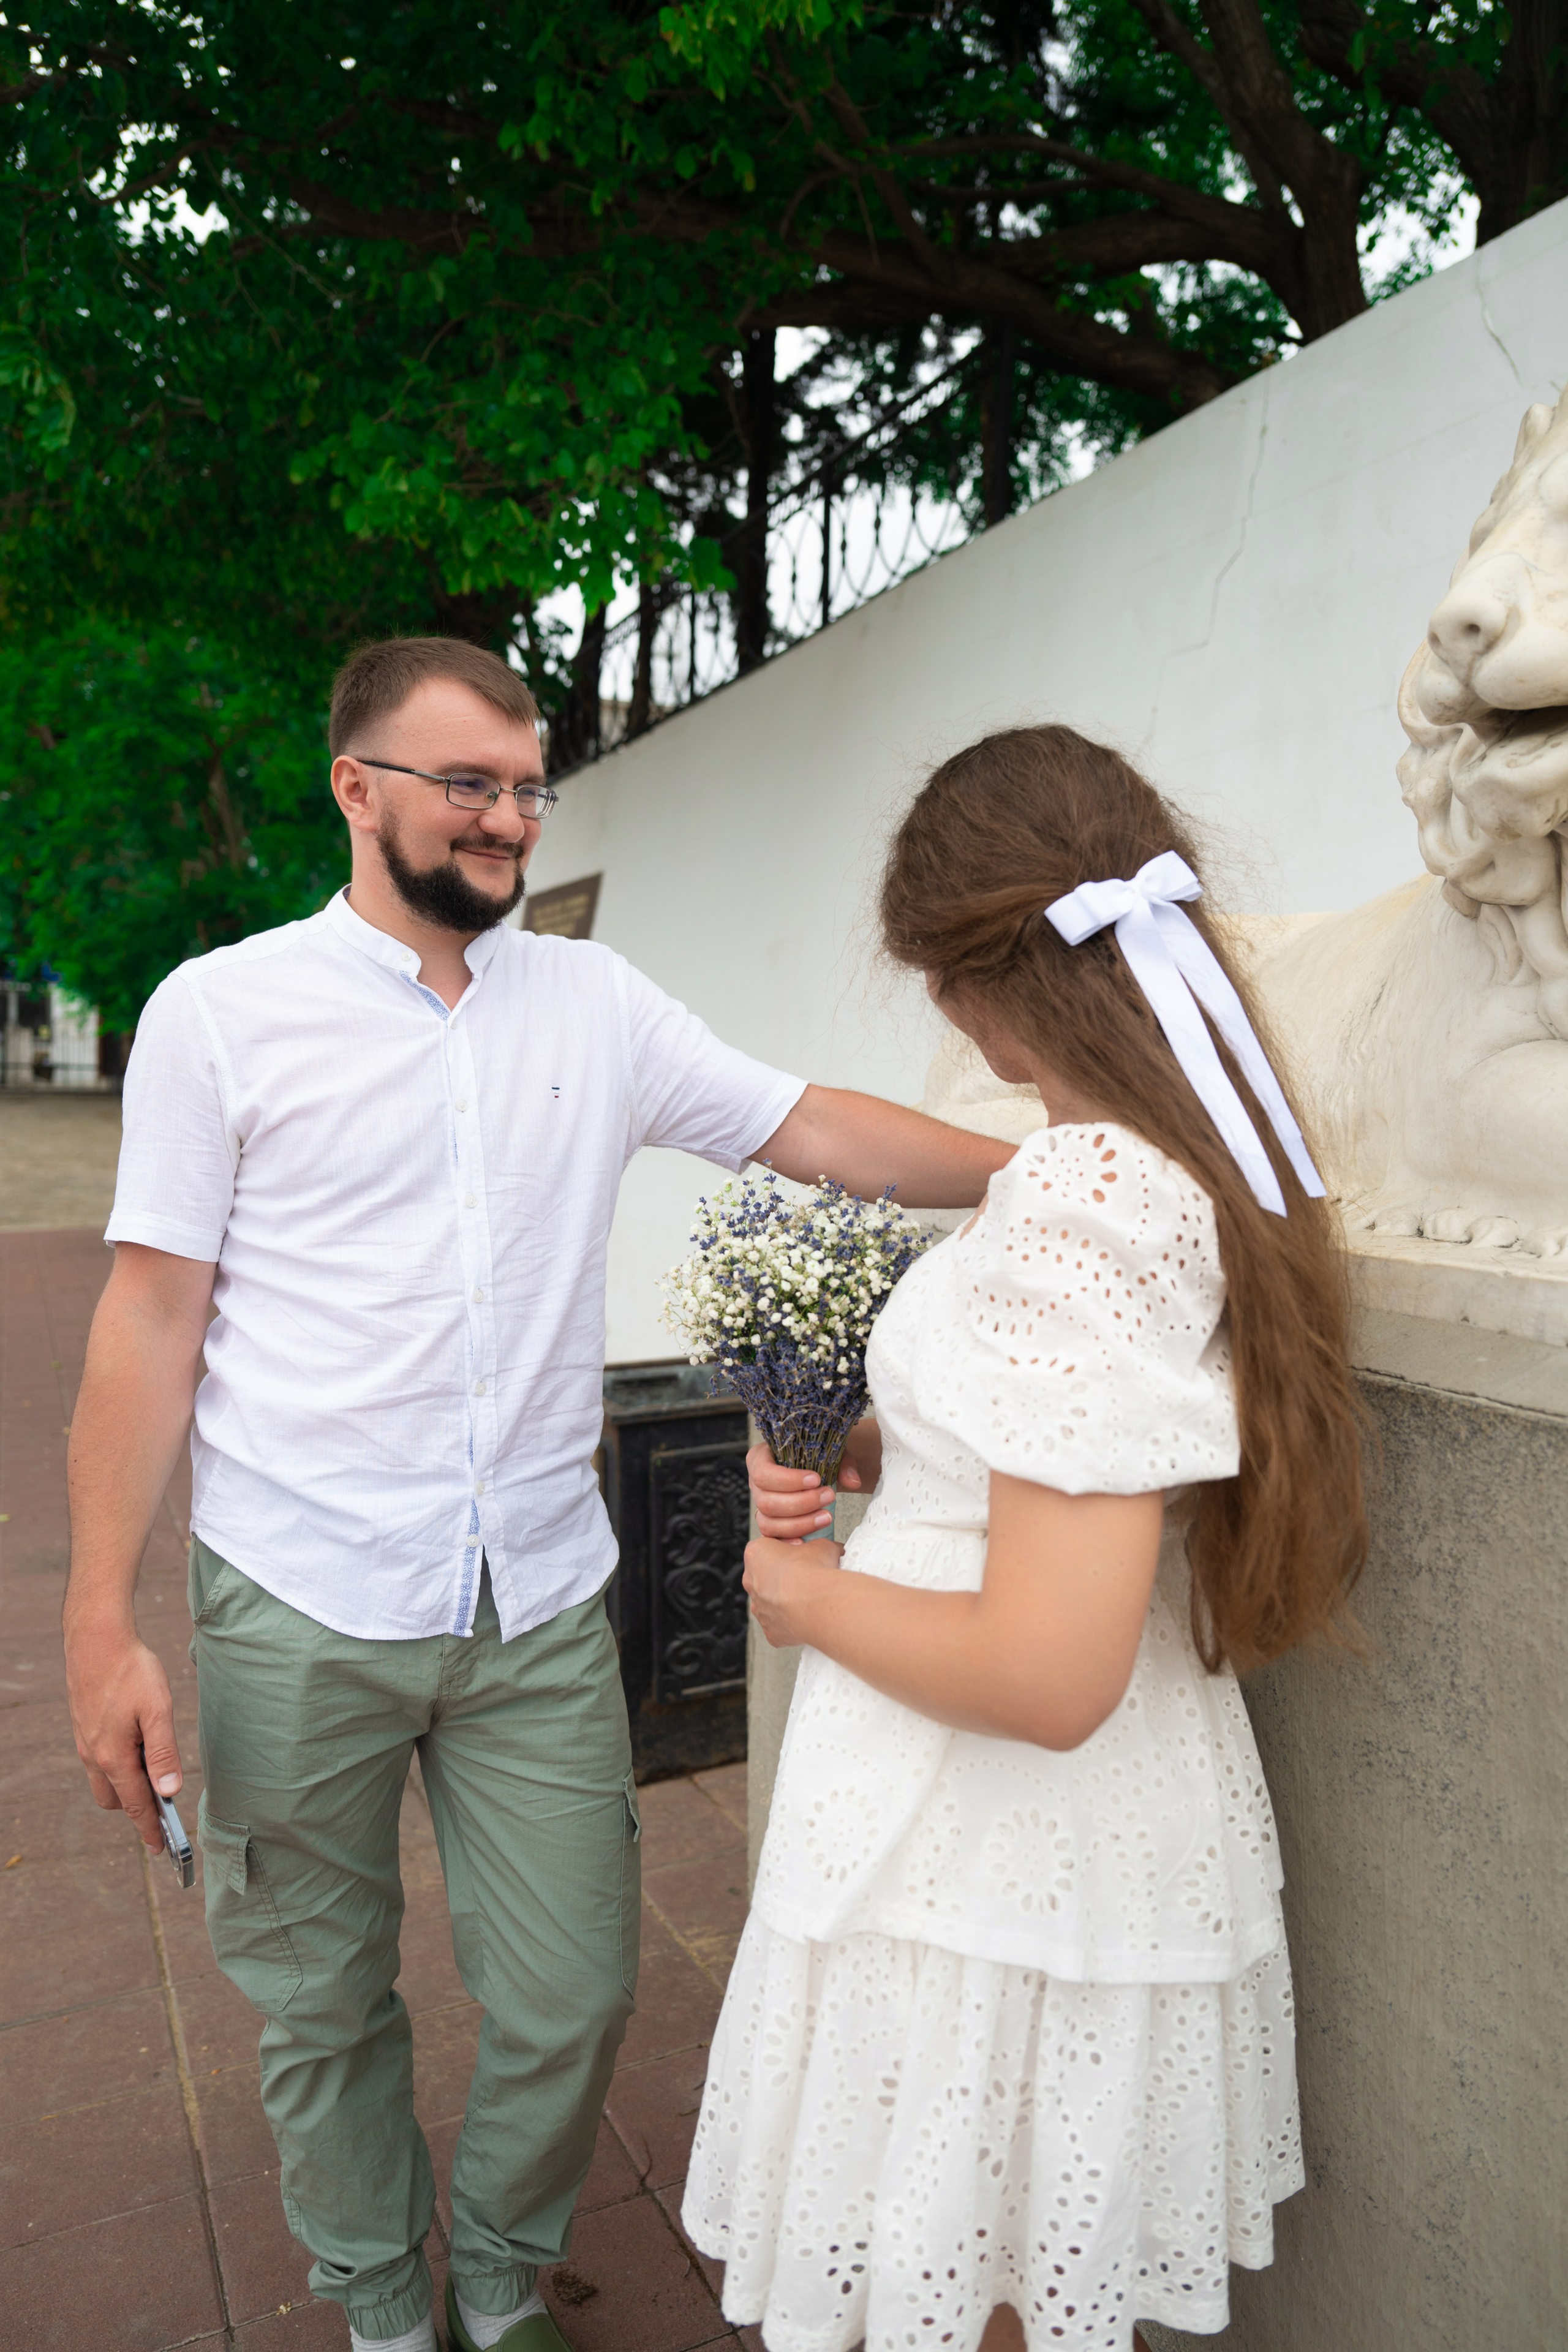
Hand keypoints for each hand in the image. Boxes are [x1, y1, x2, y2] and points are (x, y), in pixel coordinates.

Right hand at [64, 1617, 182, 1850]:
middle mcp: (93, 1756)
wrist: (95, 1639)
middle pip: (116, 1800)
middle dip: (137, 1807)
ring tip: (153, 1767)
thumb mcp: (157, 1710)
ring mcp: (85, 1742)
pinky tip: (135, 1743)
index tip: (162, 1850)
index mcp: (113, 1757)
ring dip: (127, 1784)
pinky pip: (98, 1761)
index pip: (135, 1805)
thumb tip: (169, 1791)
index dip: (150, 1829)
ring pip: (104, 1781)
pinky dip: (117, 1764)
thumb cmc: (130, 1671)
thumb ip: (163, 1752)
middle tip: (164, 1802)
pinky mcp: (83, 1728)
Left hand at [744, 1534, 843, 1647]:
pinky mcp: (770, 1631)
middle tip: (808, 1575)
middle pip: (767, 1575)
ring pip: (772, 1602)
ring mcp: (759, 1609)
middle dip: (786, 1575)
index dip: (788, 1548)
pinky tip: (809, 1616)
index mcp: (756, 1553)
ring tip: (811, 1598)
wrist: (817, 1605)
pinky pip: (780, 1624)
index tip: (803, 1553)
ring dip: (788, 1600)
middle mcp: (751, 1581)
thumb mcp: (822, 1545)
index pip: (768, 1547)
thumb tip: (831, 1551)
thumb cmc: (814, 1572)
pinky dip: (793, 1621)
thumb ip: (819, 1547)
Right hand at [747, 1417, 879, 1541]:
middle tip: (830, 1496)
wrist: (818, 1467)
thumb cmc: (818, 1455)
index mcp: (760, 1458)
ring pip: (768, 1522)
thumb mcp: (829, 1450)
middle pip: (766, 1501)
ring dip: (800, 1523)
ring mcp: (761, 1505)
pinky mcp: (770, 1523)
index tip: (817, 1479)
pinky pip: (772, 1537)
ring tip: (827, 1517)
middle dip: (800, 1503)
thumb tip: (853, 1482)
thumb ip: (842, 1463)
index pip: (763, 1473)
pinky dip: (789, 1539)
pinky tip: (808, 1540)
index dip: (788, 1480)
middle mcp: (755, 1484)